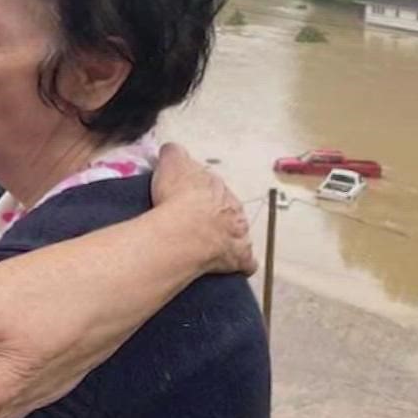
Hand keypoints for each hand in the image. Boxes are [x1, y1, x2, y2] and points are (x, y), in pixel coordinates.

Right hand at [150, 143, 256, 276]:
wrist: (184, 232)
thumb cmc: (177, 197)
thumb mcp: (172, 163)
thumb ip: (174, 154)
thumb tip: (172, 150)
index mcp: (218, 186)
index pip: (212, 185)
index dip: (199, 191)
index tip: (186, 197)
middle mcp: (233, 208)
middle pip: (228, 209)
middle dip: (217, 214)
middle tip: (195, 221)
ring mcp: (238, 235)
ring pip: (240, 234)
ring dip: (229, 237)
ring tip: (210, 244)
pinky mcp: (238, 259)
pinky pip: (246, 262)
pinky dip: (241, 264)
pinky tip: (230, 266)